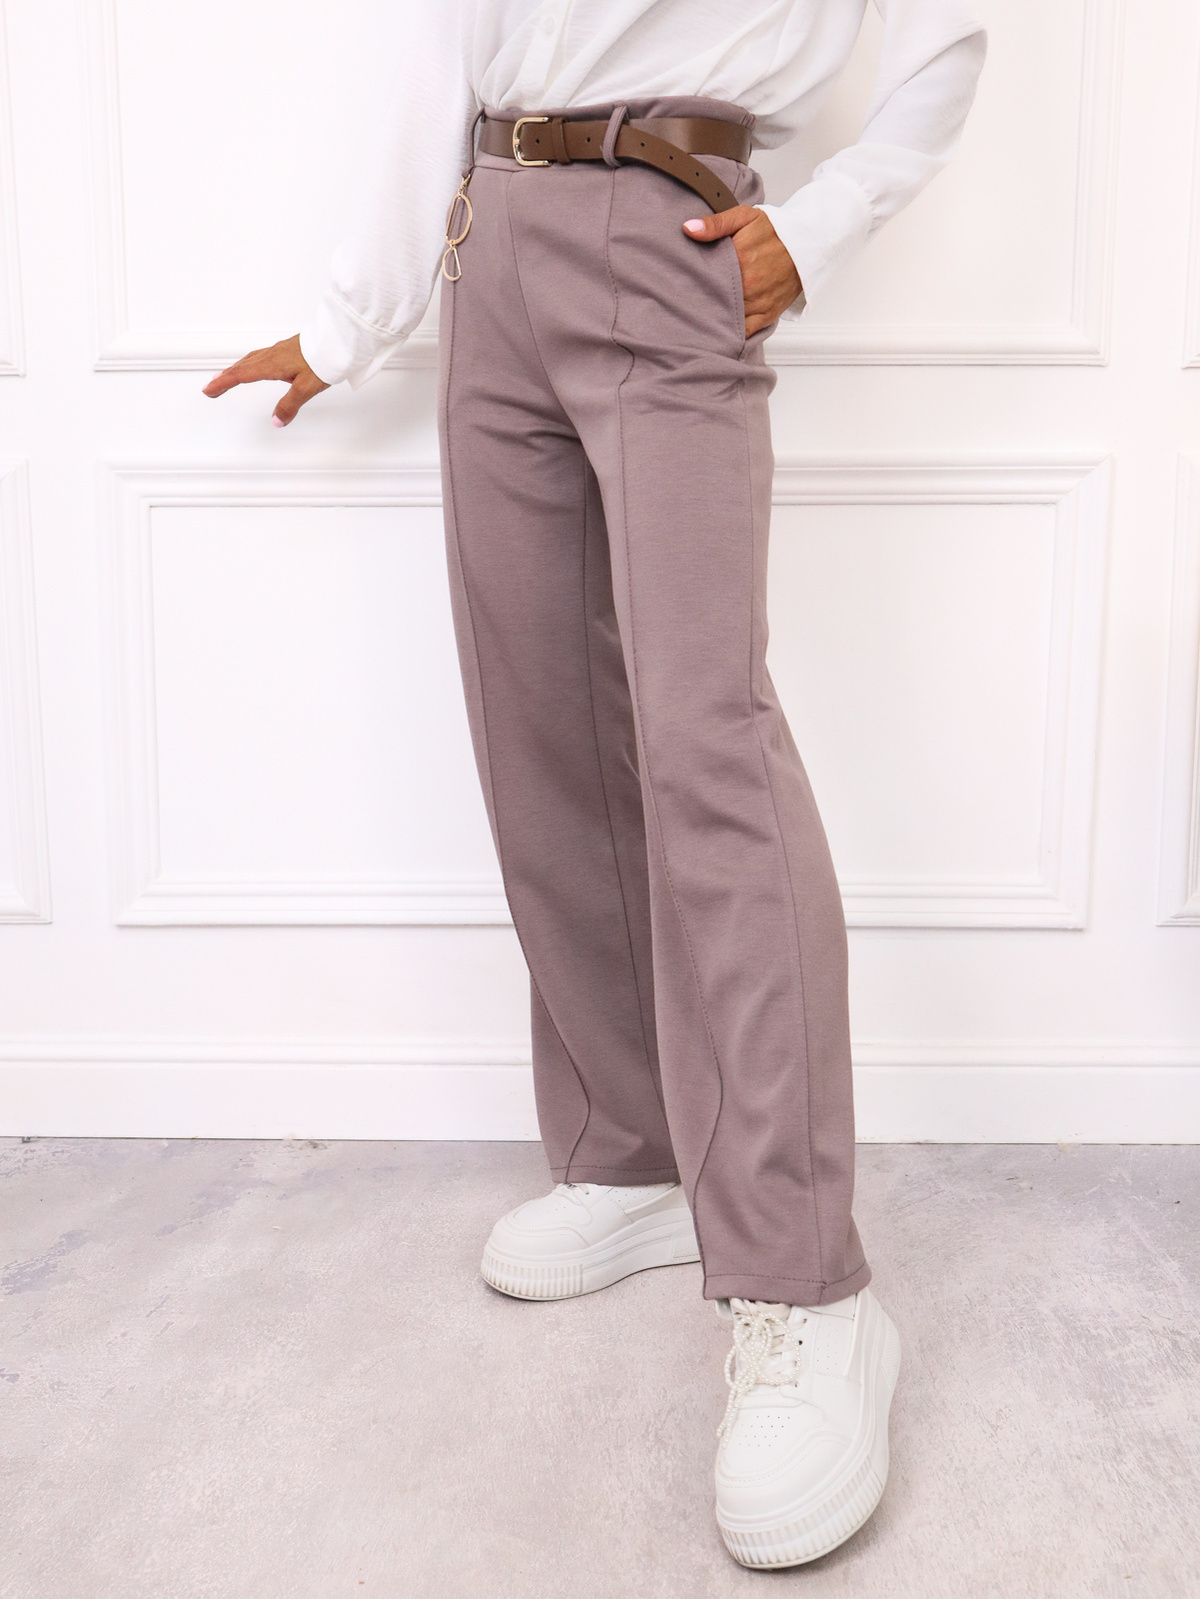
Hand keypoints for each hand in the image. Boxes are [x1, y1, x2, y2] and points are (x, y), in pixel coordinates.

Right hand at [202, 334, 329, 426]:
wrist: (338, 341)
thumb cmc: (324, 360)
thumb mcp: (307, 388)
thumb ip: (290, 405)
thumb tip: (276, 420)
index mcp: (272, 364)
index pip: (241, 375)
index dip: (224, 383)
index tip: (209, 390)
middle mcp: (272, 355)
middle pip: (242, 366)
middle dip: (224, 377)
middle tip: (211, 387)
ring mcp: (279, 351)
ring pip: (250, 359)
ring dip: (236, 369)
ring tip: (227, 377)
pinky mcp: (287, 349)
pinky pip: (260, 356)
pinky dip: (250, 363)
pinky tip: (255, 366)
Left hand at [683, 207, 802, 337]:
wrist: (807, 243)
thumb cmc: (775, 230)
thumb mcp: (744, 217)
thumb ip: (716, 224)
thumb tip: (688, 229)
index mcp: (740, 260)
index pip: (706, 278)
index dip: (692, 283)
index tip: (681, 285)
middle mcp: (750, 285)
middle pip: (715, 301)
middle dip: (701, 302)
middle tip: (685, 303)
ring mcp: (759, 302)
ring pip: (728, 319)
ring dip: (715, 318)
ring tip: (700, 316)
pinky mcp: (768, 315)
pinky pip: (745, 332)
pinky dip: (732, 334)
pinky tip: (720, 330)